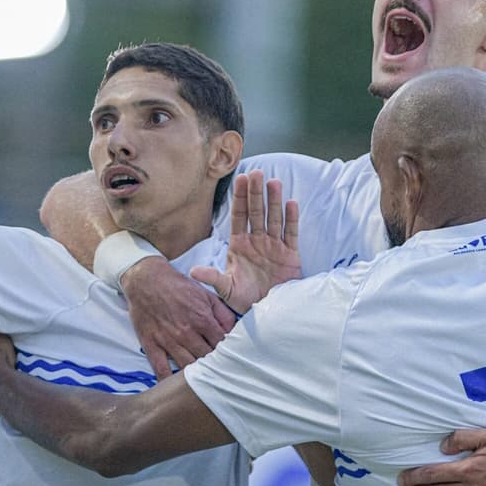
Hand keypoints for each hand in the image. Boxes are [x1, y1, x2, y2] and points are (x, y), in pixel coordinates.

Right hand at [122, 257, 236, 380]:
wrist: (146, 279)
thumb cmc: (177, 285)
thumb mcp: (205, 293)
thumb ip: (223, 313)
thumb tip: (234, 331)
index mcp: (202, 319)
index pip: (222, 345)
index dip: (229, 353)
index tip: (232, 359)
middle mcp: (186, 332)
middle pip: (207, 359)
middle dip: (215, 366)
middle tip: (221, 374)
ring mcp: (168, 340)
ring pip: (187, 367)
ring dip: (196, 376)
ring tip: (204, 382)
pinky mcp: (151, 344)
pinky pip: (160, 368)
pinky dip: (167, 380)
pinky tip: (174, 388)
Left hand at [191, 170, 300, 313]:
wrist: (266, 313)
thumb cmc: (244, 299)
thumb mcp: (226, 288)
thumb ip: (212, 277)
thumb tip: (193, 272)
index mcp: (240, 244)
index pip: (239, 216)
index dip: (239, 197)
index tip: (240, 178)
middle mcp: (257, 241)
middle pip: (256, 212)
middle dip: (256, 193)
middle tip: (257, 173)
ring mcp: (274, 246)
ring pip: (274, 218)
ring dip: (274, 201)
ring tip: (274, 183)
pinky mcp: (290, 255)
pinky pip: (291, 233)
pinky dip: (291, 219)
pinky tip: (291, 204)